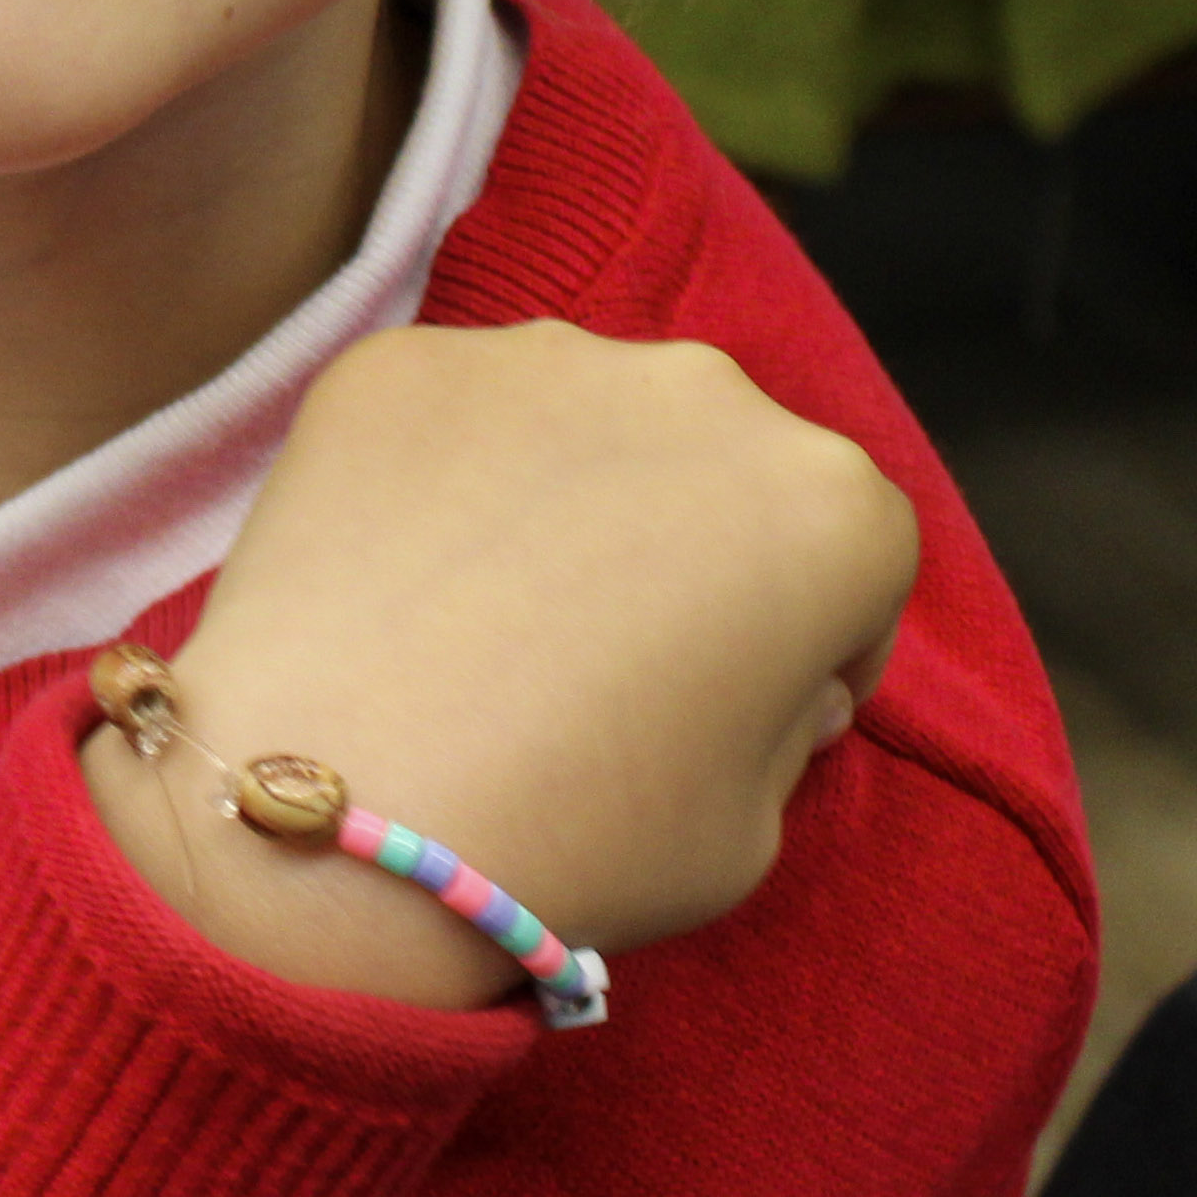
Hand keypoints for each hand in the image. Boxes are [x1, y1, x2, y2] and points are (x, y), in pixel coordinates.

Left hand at [87, 325, 912, 1010]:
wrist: (342, 807)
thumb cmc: (578, 839)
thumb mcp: (751, 829)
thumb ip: (781, 722)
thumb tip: (762, 668)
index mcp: (832, 508)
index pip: (854, 563)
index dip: (810, 645)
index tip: (750, 702)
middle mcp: (707, 392)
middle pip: (721, 468)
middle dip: (690, 546)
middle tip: (609, 658)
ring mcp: (545, 357)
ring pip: (584, 422)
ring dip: (567, 494)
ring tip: (489, 616)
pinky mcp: (405, 358)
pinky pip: (450, 418)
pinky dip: (439, 479)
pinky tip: (400, 579)